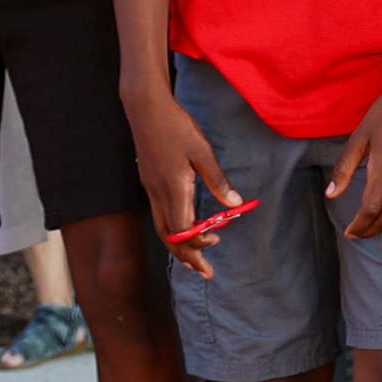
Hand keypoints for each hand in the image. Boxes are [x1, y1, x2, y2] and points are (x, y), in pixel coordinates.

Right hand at [127, 83, 238, 278]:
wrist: (146, 108)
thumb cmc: (176, 126)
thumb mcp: (203, 152)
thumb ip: (218, 181)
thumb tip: (235, 204)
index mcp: (173, 189)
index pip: (184, 232)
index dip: (199, 243)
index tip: (217, 241)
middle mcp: (158, 194)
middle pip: (170, 239)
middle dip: (188, 258)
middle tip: (206, 272)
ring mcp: (151, 189)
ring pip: (163, 229)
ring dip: (179, 248)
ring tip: (195, 260)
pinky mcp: (149, 183)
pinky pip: (159, 216)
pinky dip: (172, 231)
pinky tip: (184, 230)